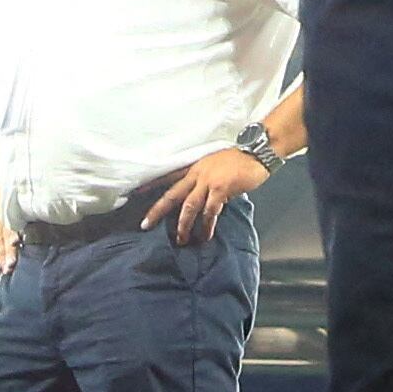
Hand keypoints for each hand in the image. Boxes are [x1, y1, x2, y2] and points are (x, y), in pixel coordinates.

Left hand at [142, 147, 267, 244]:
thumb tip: (206, 197)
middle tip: (145, 225)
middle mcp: (197, 173)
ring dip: (183, 225)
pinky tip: (206, 235)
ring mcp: (207, 181)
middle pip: (171, 195)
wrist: (257, 152)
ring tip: (181, 239)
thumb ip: (207, 180)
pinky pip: (210, 211)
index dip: (151, 185)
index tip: (135, 193)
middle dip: (157, 211)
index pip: (167, 176)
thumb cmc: (240, 159)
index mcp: (194, 167)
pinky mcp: (220, 189)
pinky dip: (207, 225)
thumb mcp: (217, 165)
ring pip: (188, 206)